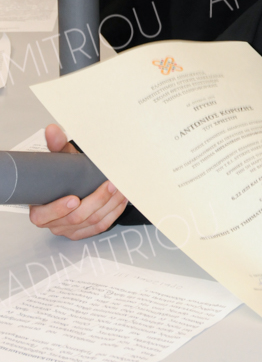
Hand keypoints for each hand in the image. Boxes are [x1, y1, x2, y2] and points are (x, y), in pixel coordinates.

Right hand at [29, 124, 127, 239]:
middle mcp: (54, 222)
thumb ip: (55, 145)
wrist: (71, 186)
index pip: (43, 215)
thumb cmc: (62, 176)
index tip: (73, 199)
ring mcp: (69, 229)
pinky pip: (101, 226)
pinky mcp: (85, 231)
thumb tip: (53, 130)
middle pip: (75, 218)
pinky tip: (121, 200)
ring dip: (109, 205)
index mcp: (40, 209)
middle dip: (96, 201)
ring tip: (120, 188)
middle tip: (109, 185)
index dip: (58, 209)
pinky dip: (114, 212)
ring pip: (92, 222)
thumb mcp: (58, 160)